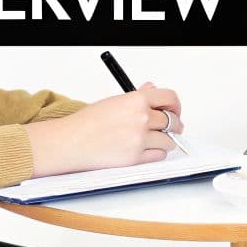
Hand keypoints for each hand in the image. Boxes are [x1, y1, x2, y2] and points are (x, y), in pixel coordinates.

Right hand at [25, 83, 183, 176]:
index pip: (169, 98)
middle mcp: (141, 118)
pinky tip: (146, 149)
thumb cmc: (87, 122)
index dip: (175, 106)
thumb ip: (138, 96)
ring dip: (165, 141)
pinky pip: (159, 155)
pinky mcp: (135, 158)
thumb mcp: (114, 101)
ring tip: (154, 140)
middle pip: (173, 121)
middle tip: (171, 128)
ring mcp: (139, 139)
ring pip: (169, 141)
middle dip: (174, 125)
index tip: (175, 111)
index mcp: (136, 100)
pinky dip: (156, 153)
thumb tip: (152, 89)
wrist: (71, 141)